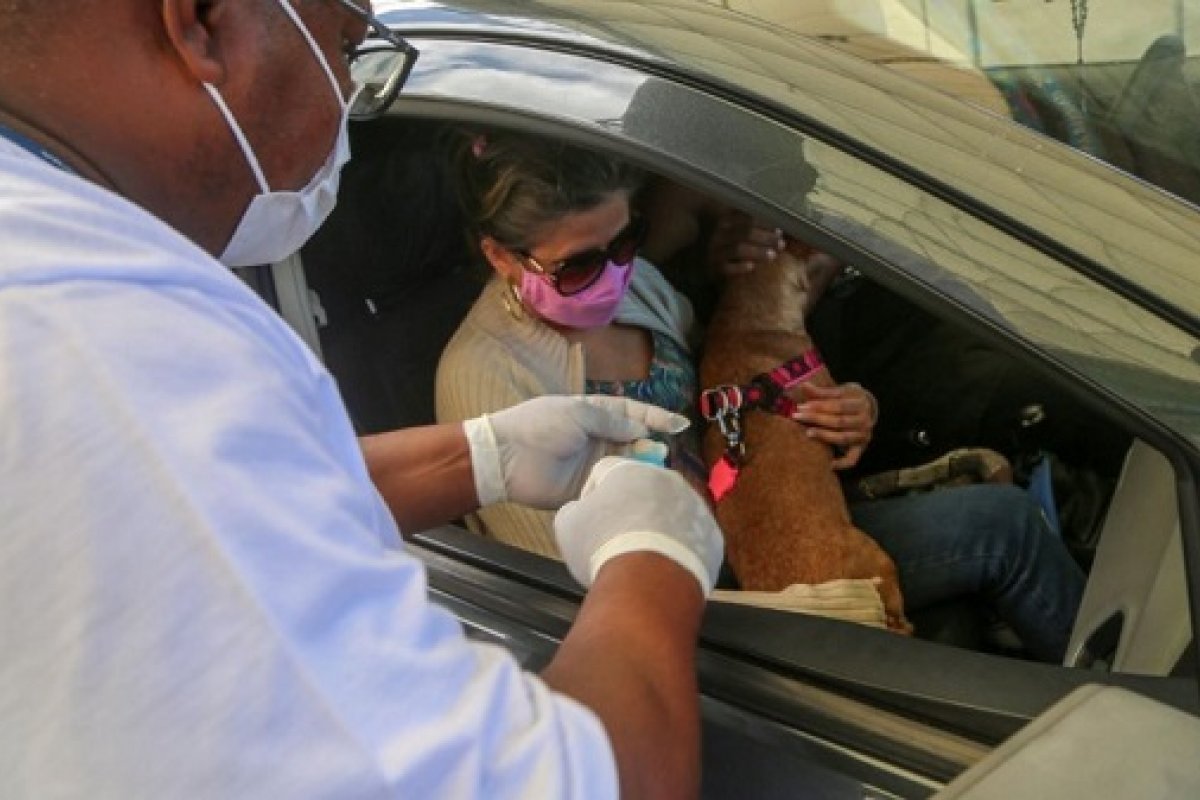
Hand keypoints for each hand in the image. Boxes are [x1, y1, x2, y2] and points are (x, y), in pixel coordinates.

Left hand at [464, 395, 689, 508]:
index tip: (679, 425)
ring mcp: (592, 465)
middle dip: (651, 446)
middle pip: (635, 442)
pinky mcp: (585, 490)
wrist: (506, 458)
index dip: (656, 418)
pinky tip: (638, 491)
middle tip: (660, 453)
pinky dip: (625, 490)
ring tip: (653, 470)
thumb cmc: (540, 426)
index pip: (633, 413)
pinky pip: (611, 489)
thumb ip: (611, 420)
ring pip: (627, 466)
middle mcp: (598, 439)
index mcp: (595, 414)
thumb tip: (641, 427)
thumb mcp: (578, 413)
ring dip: (641, 468)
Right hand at [555, 457, 724, 593]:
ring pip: (672, 512)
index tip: (589, 520)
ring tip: (642, 556)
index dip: (592, 496)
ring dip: (658, 527)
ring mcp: (695, 507)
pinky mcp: (712, 535)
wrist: (649, 581)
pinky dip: (680, 549)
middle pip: (643, 490)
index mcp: (629, 469)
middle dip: (630, 510)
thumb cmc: (603, 546)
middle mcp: (667, 479)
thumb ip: (573, 509)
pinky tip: (665, 567)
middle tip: (616, 538)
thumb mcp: (567, 525)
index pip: (605, 471)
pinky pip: (692, 537)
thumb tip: (581, 510)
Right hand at [706, 209, 784, 276]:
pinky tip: (752, 267)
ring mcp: (716, 252)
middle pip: (744, 232)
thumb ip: (756, 228)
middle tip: (781, 244)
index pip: (746, 218)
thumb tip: (780, 229)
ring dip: (757, 252)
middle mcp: (720, 235)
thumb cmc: (738, 252)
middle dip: (766, 238)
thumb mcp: (744, 236)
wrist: (718, 272)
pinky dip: (739, 266)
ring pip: (737, 249)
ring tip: (773, 255)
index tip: (779, 230)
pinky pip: (726, 267)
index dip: (764, 223)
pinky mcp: (715, 269)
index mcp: (727, 223)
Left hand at [791, 382, 877, 468]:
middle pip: (839, 421)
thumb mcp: (839, 392)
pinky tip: (828, 464)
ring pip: (843, 438)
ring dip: (824, 436)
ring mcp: (864, 436)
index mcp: (860, 403)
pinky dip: (841, 463)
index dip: (819, 405)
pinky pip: (852, 459)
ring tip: (807, 433)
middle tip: (798, 416)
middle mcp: (865, 420)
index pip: (838, 405)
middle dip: (817, 419)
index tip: (802, 406)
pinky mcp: (860, 448)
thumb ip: (821, 392)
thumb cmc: (847, 400)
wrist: (865, 410)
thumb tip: (803, 385)